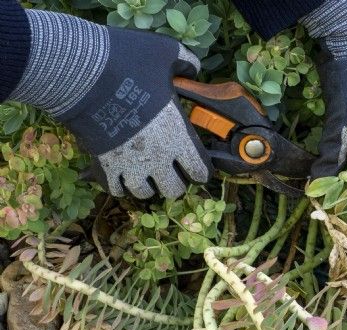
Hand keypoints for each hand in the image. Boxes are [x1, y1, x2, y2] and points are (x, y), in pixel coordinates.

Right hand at [11, 11, 210, 198]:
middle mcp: (159, 158)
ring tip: (143, 171)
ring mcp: (131, 165)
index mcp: (179, 137)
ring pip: (145, 194)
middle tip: (168, 169)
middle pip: (174, 190)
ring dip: (147, 184)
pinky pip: (116, 190)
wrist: (79, 71)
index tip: (194, 164)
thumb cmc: (127, 61)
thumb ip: (185, 61)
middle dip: (174, 182)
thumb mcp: (165, 52)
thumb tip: (195, 67)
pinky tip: (120, 172)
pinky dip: (120, 185)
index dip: (200, 170)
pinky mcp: (104, 166)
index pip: (200, 172)